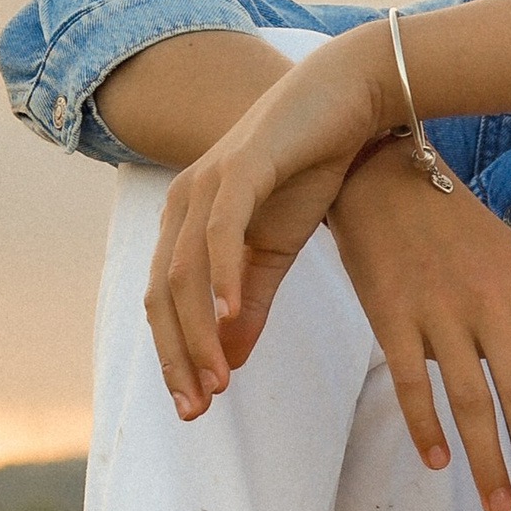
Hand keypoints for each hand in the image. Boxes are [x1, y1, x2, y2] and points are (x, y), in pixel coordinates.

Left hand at [145, 28, 390, 410]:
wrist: (347, 101)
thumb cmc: (310, 171)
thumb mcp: (278, 252)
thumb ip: (252, 306)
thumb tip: (228, 363)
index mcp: (186, 226)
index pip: (164, 305)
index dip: (174, 358)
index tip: (194, 409)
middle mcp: (183, 205)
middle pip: (162, 297)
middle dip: (177, 357)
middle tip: (199, 409)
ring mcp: (205, 184)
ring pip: (185, 274)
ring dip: (199, 332)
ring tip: (219, 380)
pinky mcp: (239, 168)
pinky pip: (220, 232)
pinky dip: (223, 276)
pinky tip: (233, 315)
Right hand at [330, 145, 510, 510]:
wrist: (381, 178)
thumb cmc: (456, 232)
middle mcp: (490, 301)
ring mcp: (439, 310)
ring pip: (470, 399)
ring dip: (487, 459)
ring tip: (500, 505)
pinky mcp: (391, 316)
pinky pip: (413, 383)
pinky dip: (426, 427)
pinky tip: (439, 462)